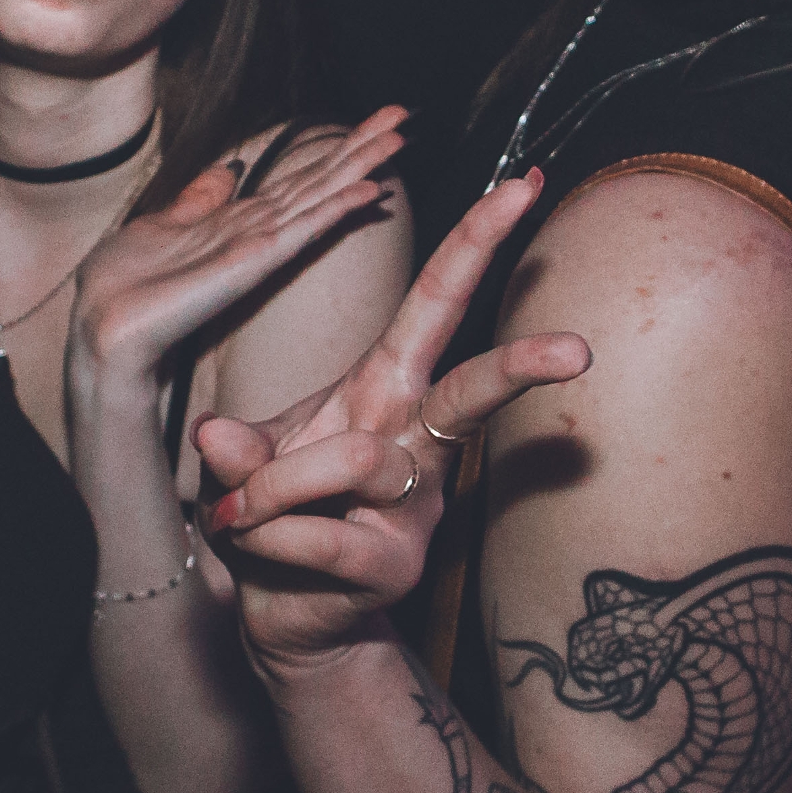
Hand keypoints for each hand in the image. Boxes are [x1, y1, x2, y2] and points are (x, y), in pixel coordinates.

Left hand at [68, 111, 405, 393]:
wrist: (102, 323)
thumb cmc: (125, 283)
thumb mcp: (162, 224)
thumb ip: (200, 201)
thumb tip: (227, 171)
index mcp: (239, 223)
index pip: (298, 181)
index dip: (334, 151)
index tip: (370, 122)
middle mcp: (257, 234)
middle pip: (319, 184)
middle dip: (359, 150)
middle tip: (402, 115)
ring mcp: (258, 250)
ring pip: (318, 200)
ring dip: (358, 170)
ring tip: (397, 139)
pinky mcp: (251, 265)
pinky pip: (301, 231)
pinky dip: (335, 210)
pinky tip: (367, 192)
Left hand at [194, 173, 589, 674]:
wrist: (278, 608)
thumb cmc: (275, 508)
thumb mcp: (248, 459)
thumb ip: (238, 446)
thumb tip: (216, 437)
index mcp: (385, 386)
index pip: (437, 303)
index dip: (476, 242)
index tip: (526, 185)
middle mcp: (413, 439)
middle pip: (469, 390)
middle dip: (519, 366)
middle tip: (575, 352)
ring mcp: (414, 507)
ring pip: (351, 462)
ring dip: (273, 484)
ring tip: (237, 510)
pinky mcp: (393, 565)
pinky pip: (320, 536)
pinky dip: (267, 533)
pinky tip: (250, 539)